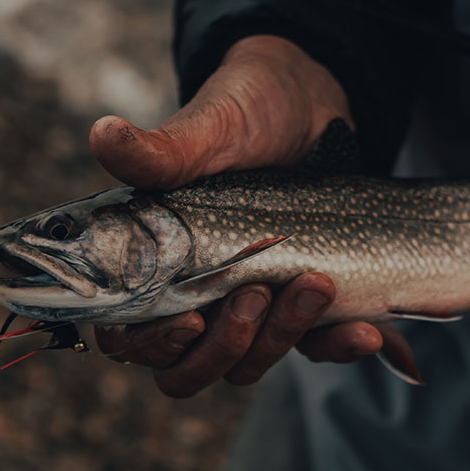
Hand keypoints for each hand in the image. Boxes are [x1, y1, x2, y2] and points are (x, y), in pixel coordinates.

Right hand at [88, 35, 384, 396]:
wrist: (312, 101)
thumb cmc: (243, 111)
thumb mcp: (205, 132)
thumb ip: (156, 152)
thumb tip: (101, 134)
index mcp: (150, 264)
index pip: (129, 338)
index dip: (154, 345)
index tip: (190, 317)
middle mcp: (192, 294)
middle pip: (188, 369)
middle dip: (225, 345)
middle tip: (255, 292)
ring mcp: (248, 305)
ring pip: (248, 364)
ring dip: (281, 337)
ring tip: (315, 282)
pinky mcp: (300, 306)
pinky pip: (315, 349)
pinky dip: (340, 347)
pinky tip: (368, 332)